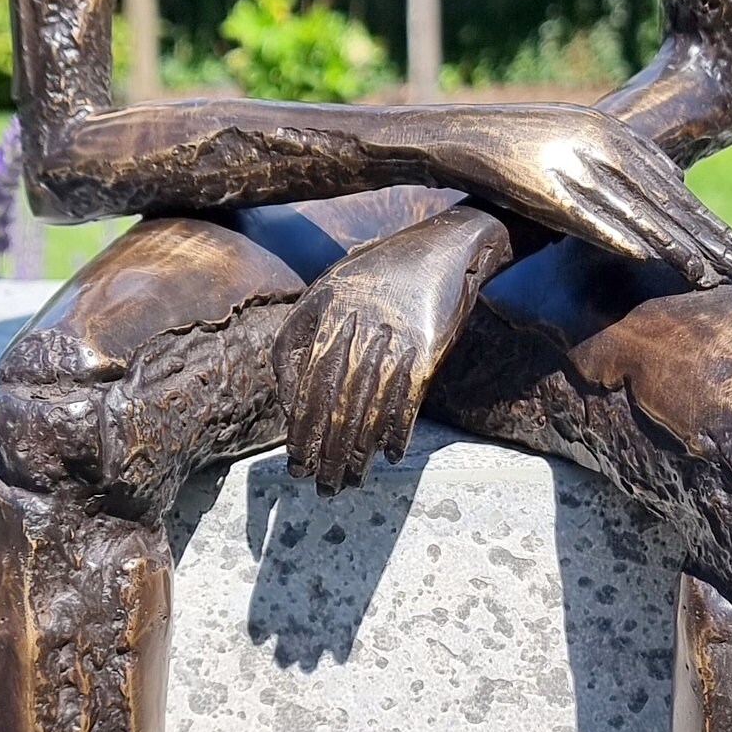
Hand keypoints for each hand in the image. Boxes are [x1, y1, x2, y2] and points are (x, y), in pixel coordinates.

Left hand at [272, 209, 510, 494]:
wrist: (442, 246)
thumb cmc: (376, 274)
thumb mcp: (326, 292)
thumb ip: (299, 341)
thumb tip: (288, 402)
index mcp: (325, 313)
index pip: (305, 385)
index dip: (299, 429)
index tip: (295, 461)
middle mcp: (355, 326)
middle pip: (333, 403)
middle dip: (323, 451)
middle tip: (319, 485)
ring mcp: (392, 338)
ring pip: (367, 408)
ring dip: (357, 452)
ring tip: (348, 480)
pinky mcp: (426, 347)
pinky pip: (407, 398)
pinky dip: (397, 430)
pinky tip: (390, 455)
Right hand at [440, 107, 731, 281]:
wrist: (459, 133)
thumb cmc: (514, 142)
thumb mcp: (574, 136)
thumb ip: (615, 156)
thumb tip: (659, 184)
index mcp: (609, 131)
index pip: (667, 181)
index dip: (700, 216)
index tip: (728, 243)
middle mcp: (599, 145)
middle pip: (662, 198)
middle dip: (702, 235)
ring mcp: (574, 166)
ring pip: (636, 212)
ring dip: (674, 246)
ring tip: (705, 275)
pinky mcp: (545, 189)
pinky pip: (590, 219)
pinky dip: (620, 238)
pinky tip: (647, 259)